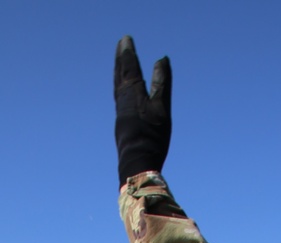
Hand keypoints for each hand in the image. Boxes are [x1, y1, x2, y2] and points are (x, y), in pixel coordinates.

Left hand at [114, 35, 171, 184]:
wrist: (137, 164)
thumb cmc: (152, 137)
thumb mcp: (162, 108)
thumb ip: (162, 83)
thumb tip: (162, 59)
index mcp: (132, 94)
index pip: (129, 68)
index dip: (128, 53)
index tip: (126, 39)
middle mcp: (123, 100)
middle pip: (120, 74)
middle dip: (120, 58)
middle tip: (120, 44)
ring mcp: (120, 112)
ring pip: (117, 86)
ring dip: (118, 72)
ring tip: (119, 63)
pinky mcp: (121, 123)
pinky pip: (118, 98)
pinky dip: (119, 87)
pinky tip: (121, 91)